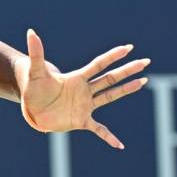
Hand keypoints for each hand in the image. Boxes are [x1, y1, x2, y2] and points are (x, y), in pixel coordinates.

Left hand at [14, 29, 149, 148]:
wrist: (31, 107)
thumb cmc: (33, 87)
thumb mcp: (34, 70)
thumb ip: (36, 53)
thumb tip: (31, 32)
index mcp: (76, 78)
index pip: (98, 65)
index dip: (112, 56)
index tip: (128, 47)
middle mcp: (84, 90)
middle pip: (110, 78)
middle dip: (127, 70)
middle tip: (145, 62)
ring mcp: (85, 105)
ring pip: (110, 96)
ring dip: (126, 90)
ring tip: (142, 81)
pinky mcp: (81, 120)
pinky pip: (98, 130)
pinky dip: (108, 137)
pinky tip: (119, 145)